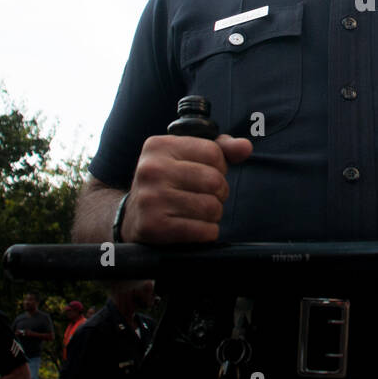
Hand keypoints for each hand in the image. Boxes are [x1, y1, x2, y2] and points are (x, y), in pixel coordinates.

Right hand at [123, 134, 252, 242]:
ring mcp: (150, 198)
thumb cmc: (167, 183)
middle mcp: (151, 169)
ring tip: (197, 212)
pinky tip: (194, 227)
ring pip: (211, 207)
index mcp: (159, 146)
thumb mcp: (187, 157)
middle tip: (205, 196)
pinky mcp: (154, 226)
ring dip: (213, 214)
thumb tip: (245, 147)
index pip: (213, 152)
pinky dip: (207, 232)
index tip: (206, 174)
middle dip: (219, 193)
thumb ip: (220, 148)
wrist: (132, 218)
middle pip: (215, 181)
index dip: (219, 166)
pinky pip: (203, 231)